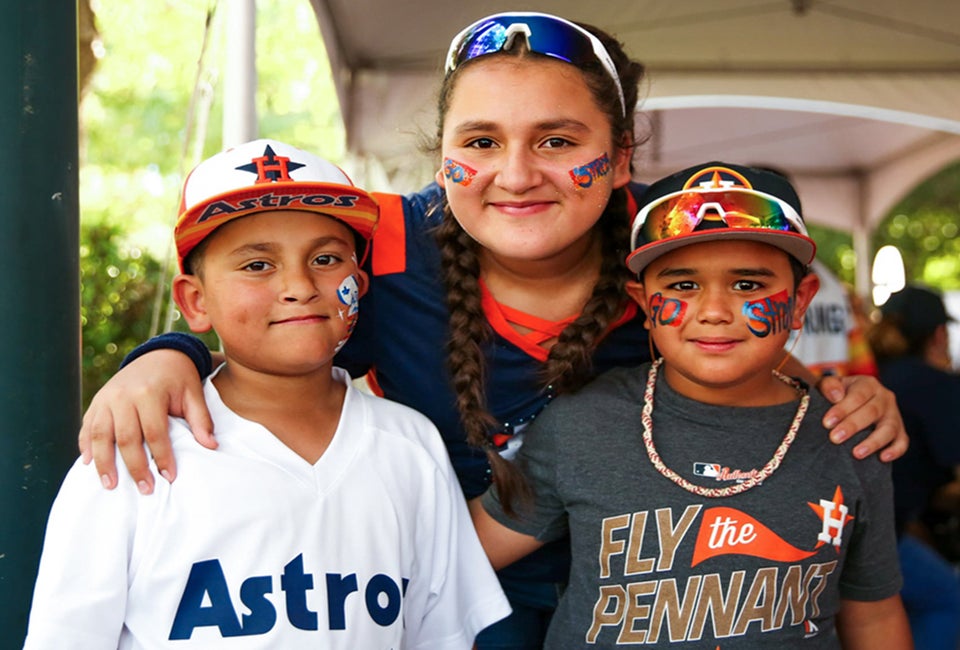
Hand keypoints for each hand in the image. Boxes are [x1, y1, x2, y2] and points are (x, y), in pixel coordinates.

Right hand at [78, 349, 215, 492]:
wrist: (159, 355)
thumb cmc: (179, 379)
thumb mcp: (194, 394)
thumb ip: (201, 420)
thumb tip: (211, 446)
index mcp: (149, 392)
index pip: (155, 432)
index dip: (162, 457)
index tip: (169, 477)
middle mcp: (123, 395)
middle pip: (126, 437)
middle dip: (135, 467)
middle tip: (145, 489)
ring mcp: (106, 398)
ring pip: (100, 434)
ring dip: (103, 462)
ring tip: (111, 485)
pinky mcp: (97, 401)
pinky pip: (87, 426)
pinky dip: (85, 446)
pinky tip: (88, 464)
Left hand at [818, 374, 907, 461]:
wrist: (847, 401)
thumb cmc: (837, 394)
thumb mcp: (829, 385)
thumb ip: (829, 386)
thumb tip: (836, 396)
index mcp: (868, 384)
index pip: (857, 396)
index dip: (842, 409)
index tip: (827, 423)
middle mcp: (885, 397)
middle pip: (872, 412)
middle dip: (853, 426)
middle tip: (835, 438)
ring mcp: (894, 415)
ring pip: (889, 428)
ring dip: (873, 442)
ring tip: (857, 453)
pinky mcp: (900, 431)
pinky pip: (902, 441)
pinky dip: (895, 450)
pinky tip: (883, 458)